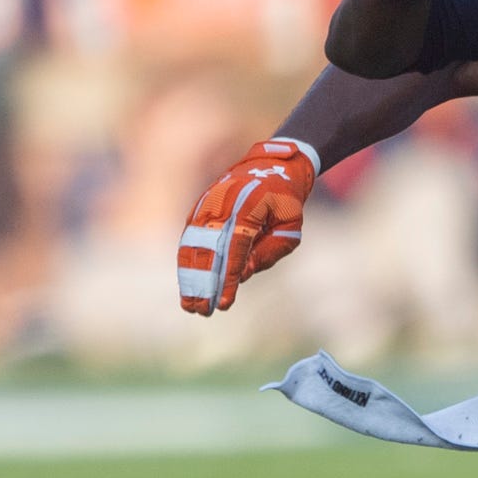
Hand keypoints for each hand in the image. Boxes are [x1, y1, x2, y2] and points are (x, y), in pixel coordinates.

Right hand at [178, 139, 317, 314]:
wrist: (268, 166)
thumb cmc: (285, 199)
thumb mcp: (290, 225)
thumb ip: (270, 250)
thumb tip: (242, 274)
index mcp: (246, 206)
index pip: (234, 249)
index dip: (227, 278)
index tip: (224, 303)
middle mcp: (220, 205)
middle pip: (207, 251)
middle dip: (204, 285)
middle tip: (202, 311)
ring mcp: (205, 206)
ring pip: (192, 246)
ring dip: (190, 278)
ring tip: (190, 304)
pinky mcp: (198, 210)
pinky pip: (189, 239)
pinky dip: (187, 263)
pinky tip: (188, 284)